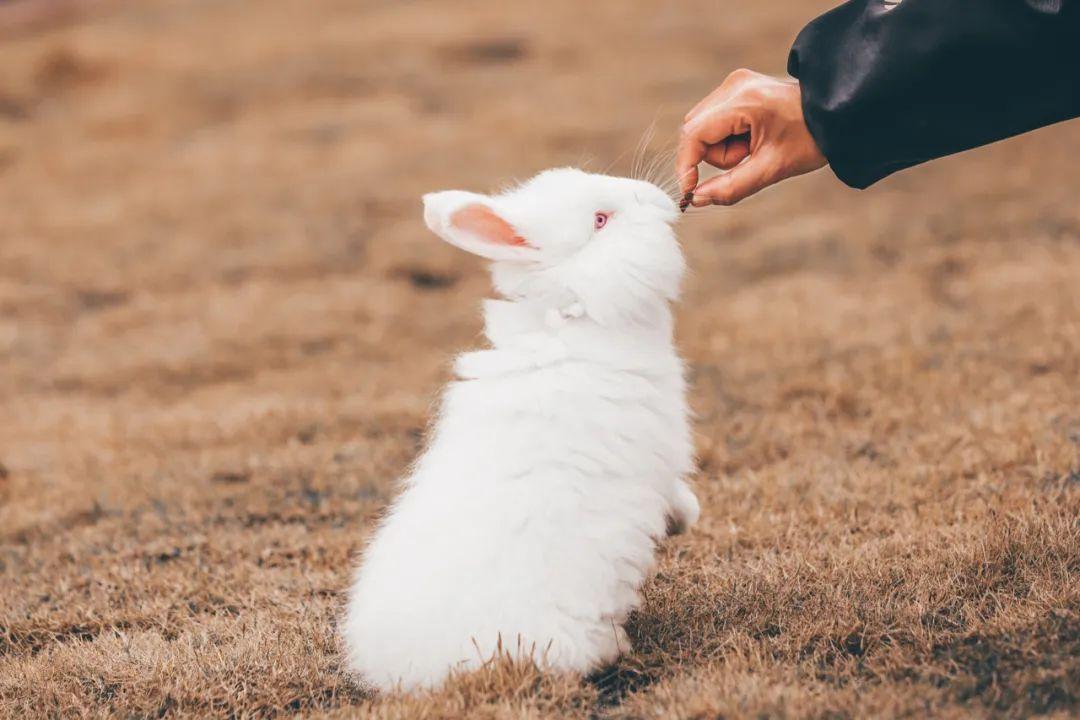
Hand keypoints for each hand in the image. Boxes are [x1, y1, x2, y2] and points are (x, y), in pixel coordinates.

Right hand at [676, 70, 826, 206]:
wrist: (836, 116)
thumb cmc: (810, 140)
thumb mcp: (771, 170)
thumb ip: (731, 187)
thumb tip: (696, 199)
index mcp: (743, 101)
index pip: (693, 134)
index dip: (686, 165)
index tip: (689, 191)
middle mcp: (733, 86)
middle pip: (696, 132)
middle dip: (715, 155)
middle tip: (749, 157)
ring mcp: (734, 84)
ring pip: (703, 128)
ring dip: (723, 148)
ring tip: (756, 146)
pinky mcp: (737, 89)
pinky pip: (714, 121)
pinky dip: (728, 137)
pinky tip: (753, 136)